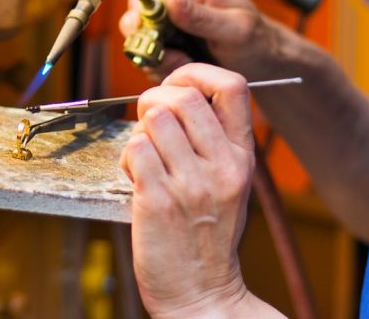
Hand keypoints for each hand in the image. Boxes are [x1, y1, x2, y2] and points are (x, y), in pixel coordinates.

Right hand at [120, 0, 277, 78]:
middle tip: (159, 47)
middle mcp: (170, 1)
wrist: (264, 66)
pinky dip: (161, 70)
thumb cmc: (256, 38)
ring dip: (153, 56)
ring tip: (184, 62)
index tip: (142, 8)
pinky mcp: (165, 50)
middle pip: (132, 5)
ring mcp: (166, 27)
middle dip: (139, 30)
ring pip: (136, 38)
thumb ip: (201, 15)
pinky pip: (147, 60)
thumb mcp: (236, 28)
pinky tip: (184, 70)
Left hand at [120, 63, 255, 317]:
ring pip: (153, 120)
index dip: (195, 73)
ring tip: (145, 159)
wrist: (202, 294)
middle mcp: (221, 166)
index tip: (176, 85)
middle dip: (154, 99)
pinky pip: (134, 150)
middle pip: (182, 96)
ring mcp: (191, 184)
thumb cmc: (207, 235)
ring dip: (139, 133)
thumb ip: (212, 140)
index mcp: (242, 157)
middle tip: (148, 122)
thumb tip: (175, 93)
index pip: (232, 86)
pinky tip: (135, 180)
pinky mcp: (158, 200)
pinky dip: (126, 160)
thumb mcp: (229, 183)